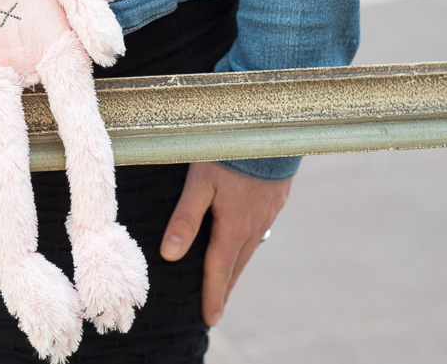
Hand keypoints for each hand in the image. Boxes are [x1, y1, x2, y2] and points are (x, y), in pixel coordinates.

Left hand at [159, 162, 291, 326]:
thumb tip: (170, 254)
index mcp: (234, 227)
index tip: (210, 319)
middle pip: (236, 265)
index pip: (219, 270)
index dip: (212, 296)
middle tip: (216, 310)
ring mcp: (268, 211)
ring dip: (236, 268)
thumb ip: (185, 217)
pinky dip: (248, 245)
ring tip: (226, 282)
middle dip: (224, 288)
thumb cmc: (230, 152)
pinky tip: (244, 242)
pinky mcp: (276, 197)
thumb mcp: (200, 182)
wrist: (271, 128)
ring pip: (249, 248)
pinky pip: (259, 230)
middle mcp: (254, 225)